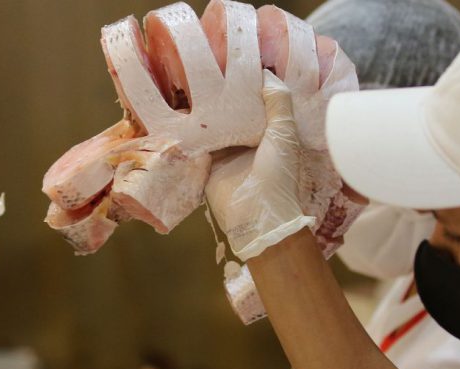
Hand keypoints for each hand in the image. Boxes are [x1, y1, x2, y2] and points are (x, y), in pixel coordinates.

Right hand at [205, 69, 314, 260]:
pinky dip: (188, 131)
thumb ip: (278, 103)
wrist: (258, 215)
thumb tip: (266, 72)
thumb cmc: (277, 173)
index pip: (257, 103)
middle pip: (233, 113)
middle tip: (203, 67)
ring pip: (213, 126)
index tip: (233, 62)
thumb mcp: (284, 133)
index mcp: (270, 132)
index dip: (247, 85)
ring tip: (186, 82)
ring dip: (202, 111)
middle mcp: (247, 141)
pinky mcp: (208, 164)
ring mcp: (226, 153)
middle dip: (221, 96)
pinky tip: (176, 111)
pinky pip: (197, 144)